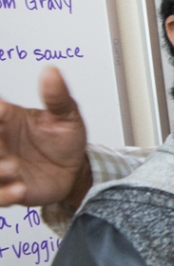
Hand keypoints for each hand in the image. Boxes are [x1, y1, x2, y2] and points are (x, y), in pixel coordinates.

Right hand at [0, 67, 91, 206]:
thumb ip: (57, 96)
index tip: (3, 114)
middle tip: (4, 148)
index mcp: (3, 118)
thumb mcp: (67, 116)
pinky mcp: (5, 188)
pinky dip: (4, 194)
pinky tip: (21, 188)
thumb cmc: (64, 139)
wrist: (74, 170)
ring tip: (15, 166)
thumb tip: (52, 71)